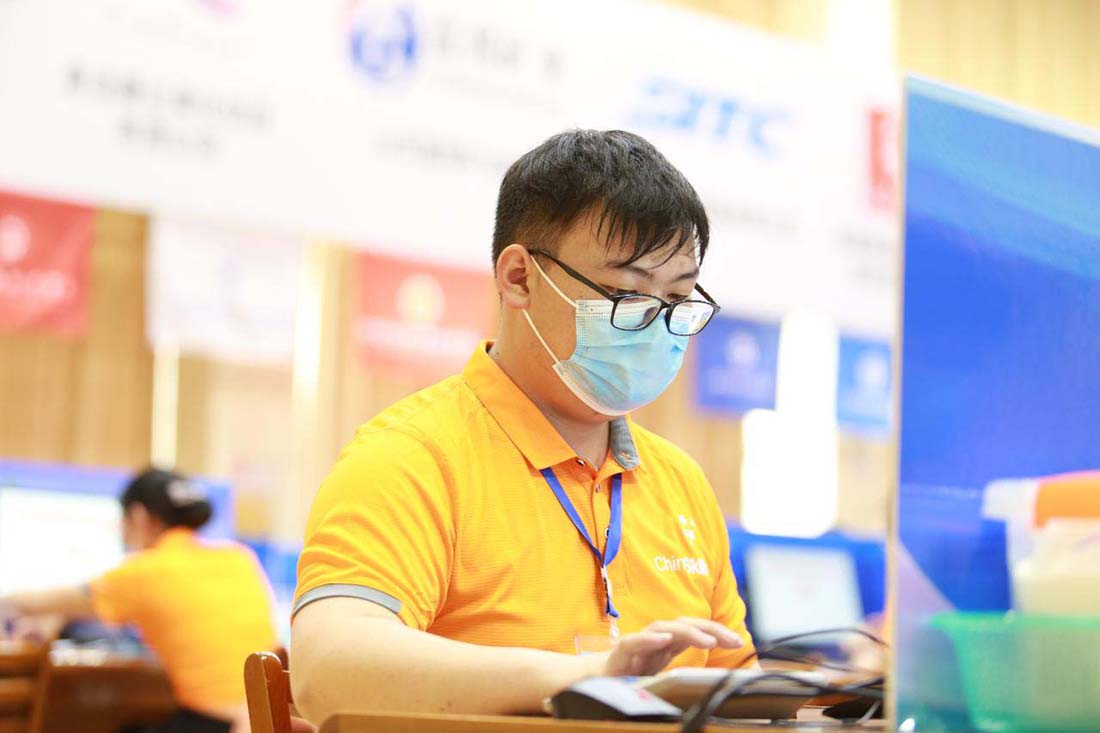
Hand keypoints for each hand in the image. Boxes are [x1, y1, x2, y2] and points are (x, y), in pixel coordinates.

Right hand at [602, 618, 743, 676]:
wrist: (600, 680)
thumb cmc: (635, 675)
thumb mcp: (668, 675)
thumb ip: (688, 673)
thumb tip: (719, 680)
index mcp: (669, 643)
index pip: (696, 631)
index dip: (717, 633)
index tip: (739, 642)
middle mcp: (656, 638)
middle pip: (685, 625)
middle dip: (710, 630)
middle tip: (732, 640)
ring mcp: (639, 644)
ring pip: (663, 629)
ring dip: (687, 632)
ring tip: (707, 640)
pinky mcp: (621, 653)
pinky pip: (634, 643)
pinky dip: (649, 639)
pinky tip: (664, 640)